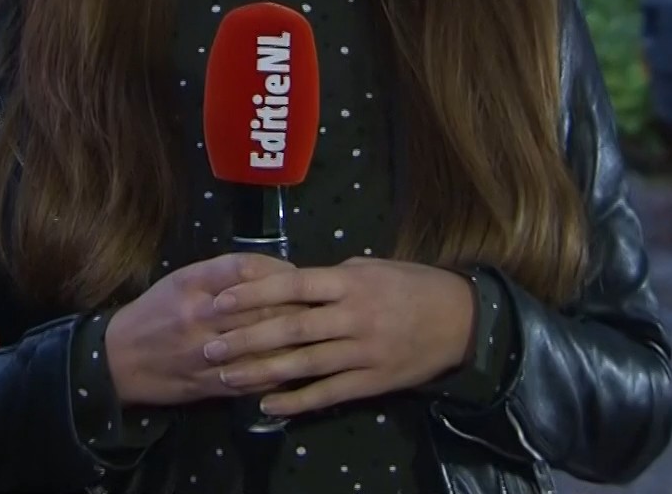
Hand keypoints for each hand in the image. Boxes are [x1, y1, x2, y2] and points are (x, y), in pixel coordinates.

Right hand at [103, 253, 310, 407]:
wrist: (117, 359)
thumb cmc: (154, 313)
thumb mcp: (181, 281)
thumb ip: (221, 274)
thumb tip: (273, 270)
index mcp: (191, 283)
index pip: (245, 268)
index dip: (278, 269)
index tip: (297, 274)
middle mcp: (199, 314)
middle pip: (261, 305)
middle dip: (296, 305)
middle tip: (320, 304)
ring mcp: (204, 352)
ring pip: (262, 343)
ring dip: (293, 340)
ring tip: (316, 335)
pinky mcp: (209, 382)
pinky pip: (253, 377)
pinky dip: (278, 371)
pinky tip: (295, 366)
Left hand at [201, 257, 475, 415]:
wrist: (461, 320)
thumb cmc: (411, 285)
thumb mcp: (373, 267)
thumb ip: (333, 276)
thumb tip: (289, 280)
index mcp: (351, 282)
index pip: (293, 284)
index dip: (255, 293)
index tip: (221, 300)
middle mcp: (354, 316)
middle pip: (292, 328)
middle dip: (247, 338)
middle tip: (210, 346)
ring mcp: (364, 352)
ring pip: (305, 364)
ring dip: (262, 372)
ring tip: (228, 377)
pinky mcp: (373, 382)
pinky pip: (328, 393)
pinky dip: (297, 401)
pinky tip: (268, 405)